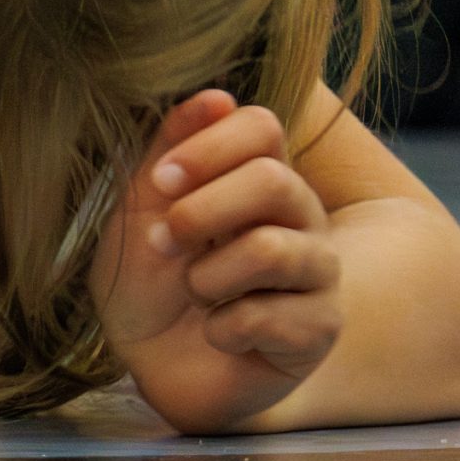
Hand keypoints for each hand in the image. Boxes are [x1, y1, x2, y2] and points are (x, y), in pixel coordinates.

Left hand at [91, 91, 343, 427]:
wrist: (149, 364)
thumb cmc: (147, 281)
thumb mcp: (140, 212)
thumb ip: (169, 153)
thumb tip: (215, 96)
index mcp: (255, 178)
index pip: (261, 126)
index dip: (208, 147)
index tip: (162, 180)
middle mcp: (300, 217)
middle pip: (274, 181)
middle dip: (200, 213)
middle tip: (165, 243)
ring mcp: (317, 274)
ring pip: (271, 250)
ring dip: (205, 277)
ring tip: (194, 293)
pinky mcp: (319, 330)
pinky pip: (267, 317)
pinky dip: (220, 328)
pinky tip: (218, 335)